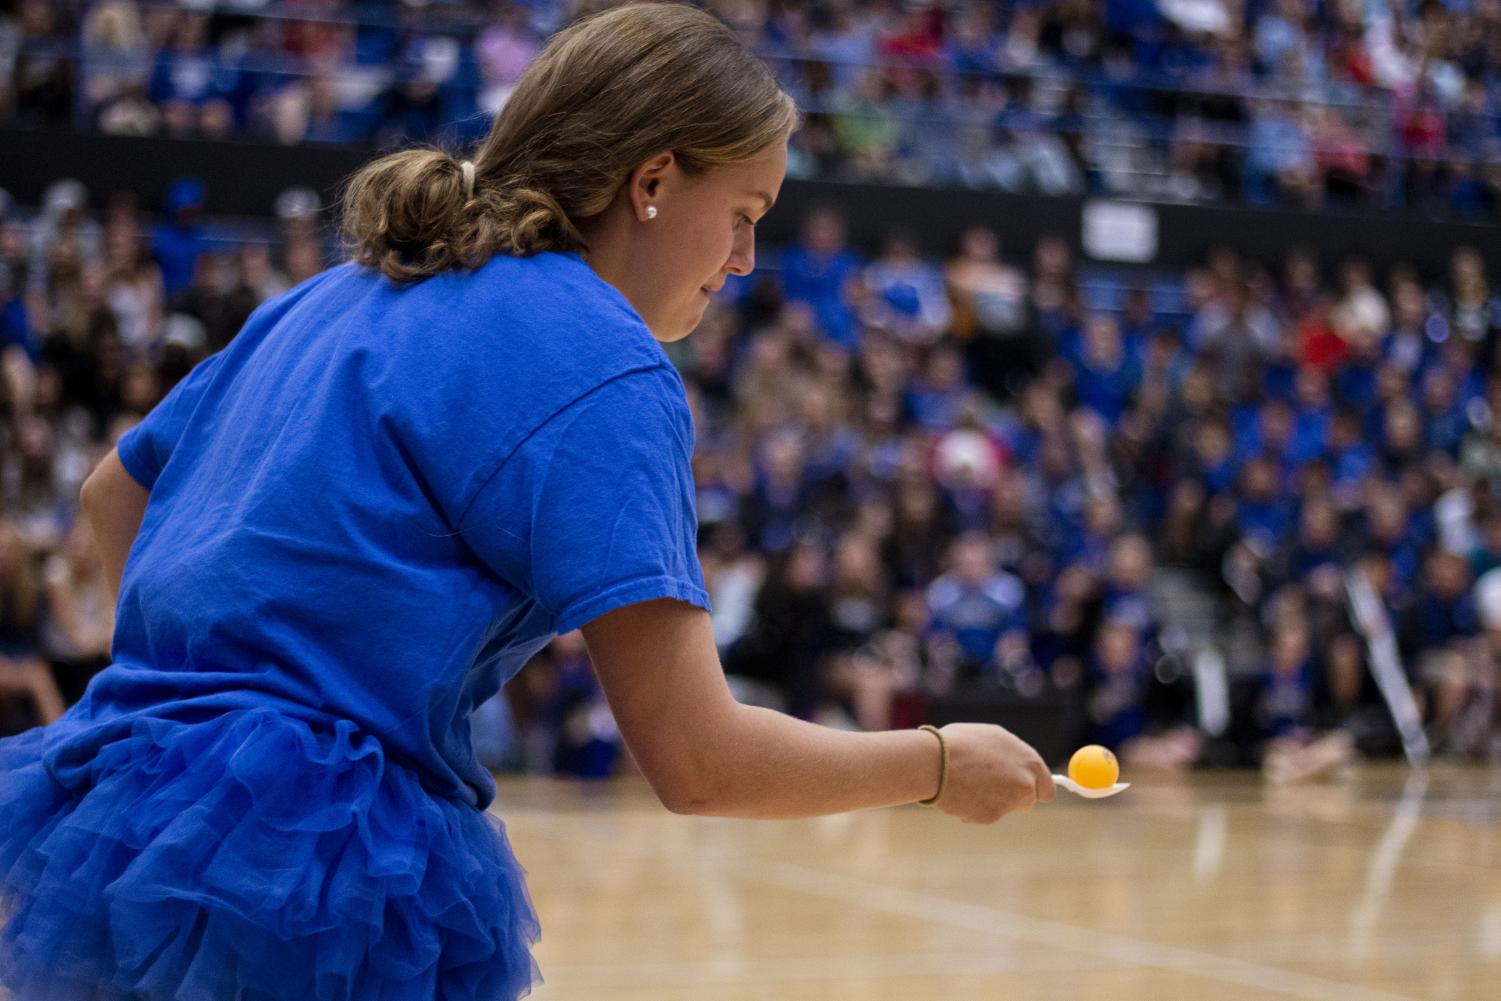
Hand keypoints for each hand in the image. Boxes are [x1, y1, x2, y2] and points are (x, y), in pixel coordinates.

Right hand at [931, 723, 1054, 823]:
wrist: (935, 762)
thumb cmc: (960, 743)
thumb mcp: (993, 738)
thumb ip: (1012, 756)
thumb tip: (1018, 765)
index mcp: (1029, 761)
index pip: (1046, 786)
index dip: (1036, 788)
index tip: (1027, 790)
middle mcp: (1024, 783)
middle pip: (1028, 800)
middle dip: (1014, 796)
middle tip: (992, 785)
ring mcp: (1009, 802)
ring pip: (1006, 807)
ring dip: (994, 800)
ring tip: (969, 782)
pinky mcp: (991, 816)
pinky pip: (985, 814)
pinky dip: (975, 807)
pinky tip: (960, 792)